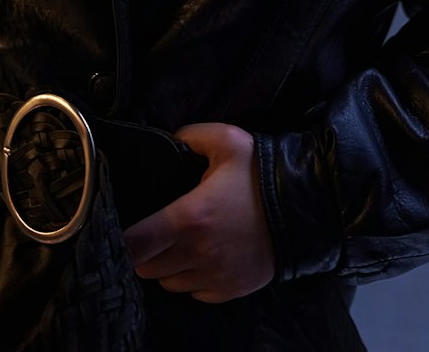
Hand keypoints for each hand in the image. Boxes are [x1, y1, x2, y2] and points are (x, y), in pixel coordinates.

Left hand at [122, 122, 275, 303]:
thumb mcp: (226, 140)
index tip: (122, 228)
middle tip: (151, 232)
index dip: (122, 239)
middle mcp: (198, 253)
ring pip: (169, 283)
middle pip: (146, 267)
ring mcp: (215, 276)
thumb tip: (170, 138)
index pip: (135, 243)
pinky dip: (192, 280)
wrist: (306, 206)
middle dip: (143, 251)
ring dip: (166, 266)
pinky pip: (196, 293)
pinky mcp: (231, 290)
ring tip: (178, 243)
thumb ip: (190, 136)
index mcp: (189, 217)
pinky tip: (202, 257)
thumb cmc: (263, 173)